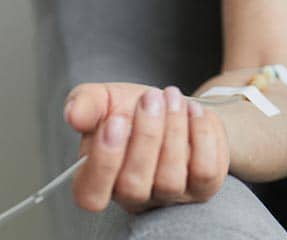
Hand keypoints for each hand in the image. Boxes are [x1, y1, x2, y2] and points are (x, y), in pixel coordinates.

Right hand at [64, 82, 229, 212]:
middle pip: (134, 185)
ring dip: (174, 130)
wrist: (175, 105)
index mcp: (97, 182)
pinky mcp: (203, 187)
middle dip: (145, 136)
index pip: (91, 195)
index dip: (104, 161)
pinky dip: (201, 136)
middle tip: (151, 97)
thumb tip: (73, 114)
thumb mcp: (104, 100)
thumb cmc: (132, 109)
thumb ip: (86, 105)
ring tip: (173, 97)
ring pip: (171, 178)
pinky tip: (194, 111)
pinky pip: (205, 171)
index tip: (116, 120)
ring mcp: (170, 196)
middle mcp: (134, 197)